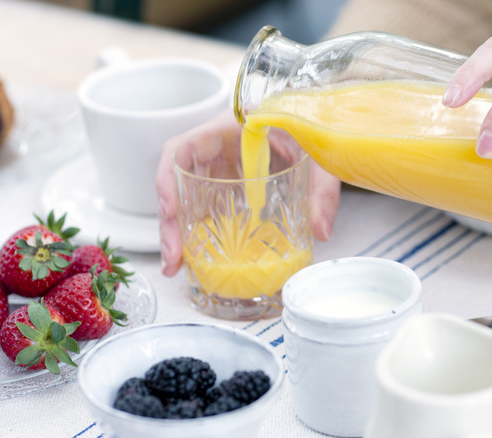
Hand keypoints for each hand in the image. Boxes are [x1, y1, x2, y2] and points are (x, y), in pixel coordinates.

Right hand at [155, 111, 340, 276]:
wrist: (317, 124)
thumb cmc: (311, 128)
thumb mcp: (319, 155)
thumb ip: (322, 189)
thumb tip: (320, 230)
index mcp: (231, 128)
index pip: (184, 146)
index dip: (169, 177)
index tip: (170, 210)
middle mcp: (219, 147)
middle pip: (178, 180)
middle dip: (170, 220)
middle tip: (173, 257)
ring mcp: (222, 167)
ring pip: (187, 197)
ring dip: (180, 230)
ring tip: (178, 265)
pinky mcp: (231, 185)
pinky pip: (207, 206)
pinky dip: (202, 231)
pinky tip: (202, 256)